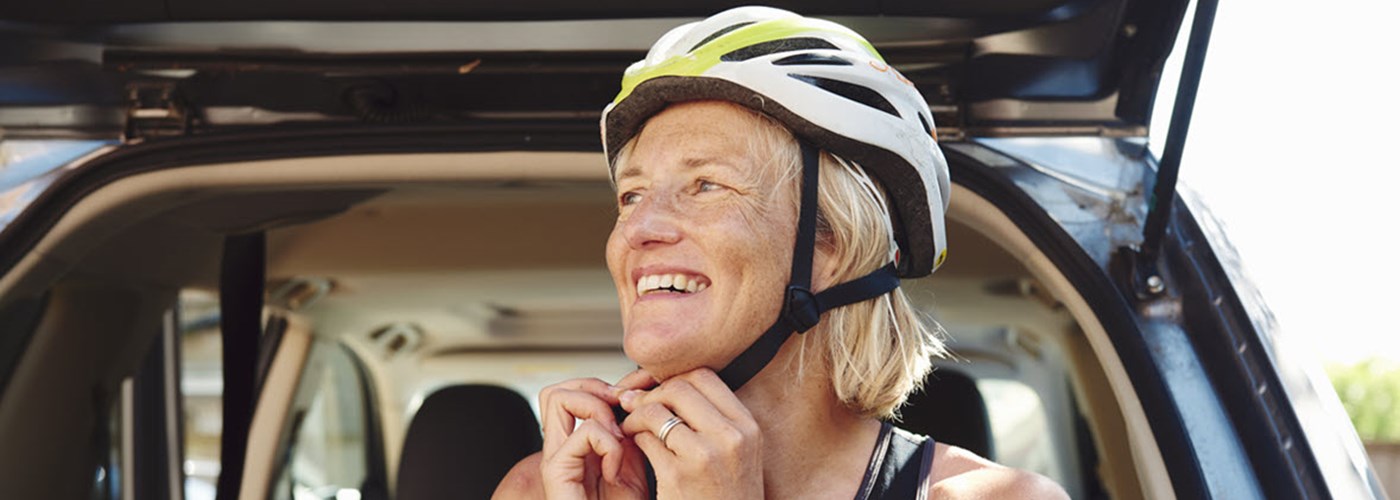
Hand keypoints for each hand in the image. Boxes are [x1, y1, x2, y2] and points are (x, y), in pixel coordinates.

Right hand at [539, 370, 656, 499]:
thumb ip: (628, 433)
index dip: (599, 386)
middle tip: (619, 413)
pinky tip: (616, 470)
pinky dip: (609, 445)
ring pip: (558, 399)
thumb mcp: (633, 463)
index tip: (628, 402)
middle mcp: (559, 448)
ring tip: (618, 440)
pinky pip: (583, 434)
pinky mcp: (555, 473)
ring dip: (598, 411)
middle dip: (592, 389)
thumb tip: (631, 400)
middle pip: (555, 390)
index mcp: (576, 444)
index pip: (570, 392)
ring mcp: (554, 459)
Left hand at [619, 368, 763, 498]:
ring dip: (636, 416)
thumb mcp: (737, 455)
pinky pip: (644, 439)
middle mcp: (731, 438)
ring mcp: (705, 456)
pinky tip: (632, 448)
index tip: (660, 394)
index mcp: (748, 427)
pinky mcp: (678, 476)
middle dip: (651, 395)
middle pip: (679, 388)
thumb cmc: (726, 498)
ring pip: (657, 411)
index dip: (675, 380)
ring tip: (630, 427)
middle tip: (636, 407)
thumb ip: (713, 420)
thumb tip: (666, 384)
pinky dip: (632, 438)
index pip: (705, 377)